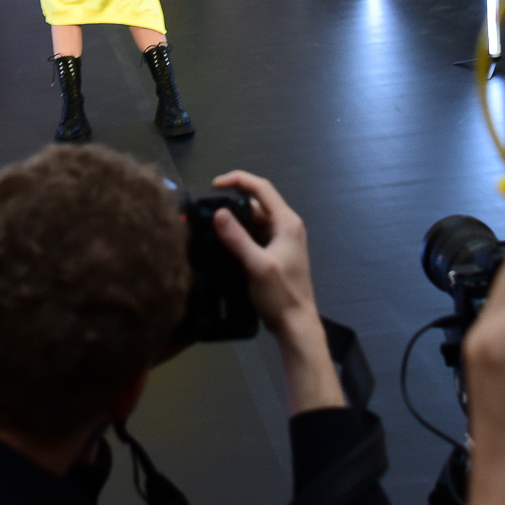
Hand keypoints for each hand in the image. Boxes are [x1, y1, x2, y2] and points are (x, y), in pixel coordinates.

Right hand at [209, 170, 342, 412]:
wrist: (296, 324)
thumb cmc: (281, 295)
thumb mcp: (256, 265)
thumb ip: (237, 238)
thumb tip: (218, 213)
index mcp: (287, 223)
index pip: (262, 189)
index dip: (238, 180)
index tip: (215, 185)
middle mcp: (287, 227)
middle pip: (257, 204)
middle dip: (233, 204)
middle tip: (208, 213)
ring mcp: (282, 240)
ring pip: (255, 220)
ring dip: (236, 222)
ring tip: (212, 228)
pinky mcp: (276, 253)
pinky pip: (256, 235)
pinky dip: (241, 235)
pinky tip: (225, 244)